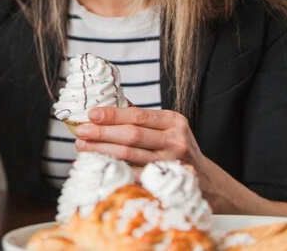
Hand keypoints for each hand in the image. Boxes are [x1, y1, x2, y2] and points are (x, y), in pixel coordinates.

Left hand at [73, 106, 204, 170]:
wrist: (205, 180)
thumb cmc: (176, 147)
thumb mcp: (167, 126)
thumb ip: (140, 116)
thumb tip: (105, 103)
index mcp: (174, 121)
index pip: (138, 115)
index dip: (112, 114)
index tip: (91, 114)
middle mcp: (175, 142)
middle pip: (132, 135)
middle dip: (102, 133)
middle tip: (80, 131)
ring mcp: (170, 164)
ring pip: (129, 156)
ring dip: (102, 150)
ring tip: (82, 146)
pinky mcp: (163, 183)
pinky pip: (132, 175)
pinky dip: (112, 169)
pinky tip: (96, 164)